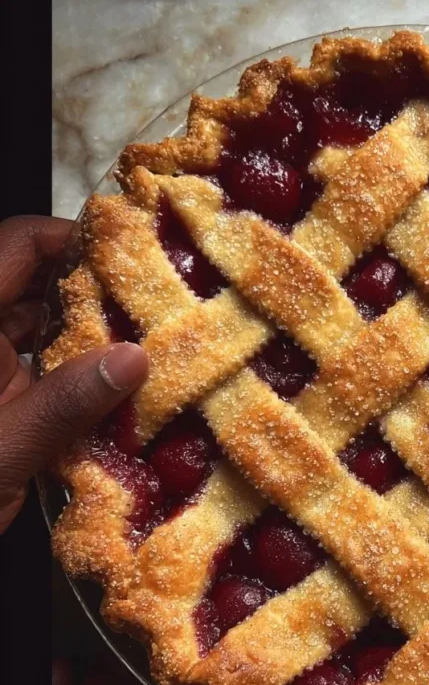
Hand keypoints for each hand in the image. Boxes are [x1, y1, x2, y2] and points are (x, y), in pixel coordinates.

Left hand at [0, 216, 148, 532]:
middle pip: (40, 284)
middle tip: (157, 300)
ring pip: (48, 327)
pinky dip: (85, 371)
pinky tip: (123, 383)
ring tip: (151, 339)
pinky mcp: (6, 398)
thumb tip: (136, 358)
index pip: (18, 248)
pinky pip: (51, 368)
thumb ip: (68, 402)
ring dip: (96, 333)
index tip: (129, 247)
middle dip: (99, 289)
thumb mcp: (6, 448)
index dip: (70, 235)